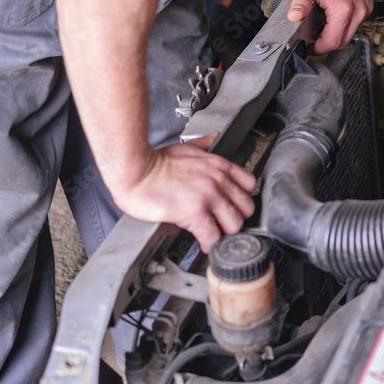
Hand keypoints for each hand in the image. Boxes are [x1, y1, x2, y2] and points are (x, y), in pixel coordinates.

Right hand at [110, 134, 255, 252]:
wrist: (134, 171)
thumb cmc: (154, 162)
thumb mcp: (185, 148)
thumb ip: (203, 145)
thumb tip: (212, 138)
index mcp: (218, 166)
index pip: (249, 184)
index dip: (242, 199)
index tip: (234, 206)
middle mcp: (217, 180)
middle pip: (246, 207)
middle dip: (236, 218)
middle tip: (224, 224)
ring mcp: (208, 196)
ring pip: (235, 223)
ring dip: (225, 233)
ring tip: (214, 235)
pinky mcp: (194, 212)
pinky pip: (213, 236)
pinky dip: (210, 244)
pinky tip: (204, 244)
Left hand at [287, 0, 372, 53]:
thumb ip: (300, 2)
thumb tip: (294, 17)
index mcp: (343, 8)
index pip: (332, 41)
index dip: (318, 48)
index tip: (309, 47)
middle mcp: (358, 10)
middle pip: (342, 41)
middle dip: (326, 43)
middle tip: (313, 38)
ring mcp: (365, 8)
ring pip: (350, 33)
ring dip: (336, 34)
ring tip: (322, 26)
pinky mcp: (367, 4)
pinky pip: (356, 23)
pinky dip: (344, 25)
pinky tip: (332, 16)